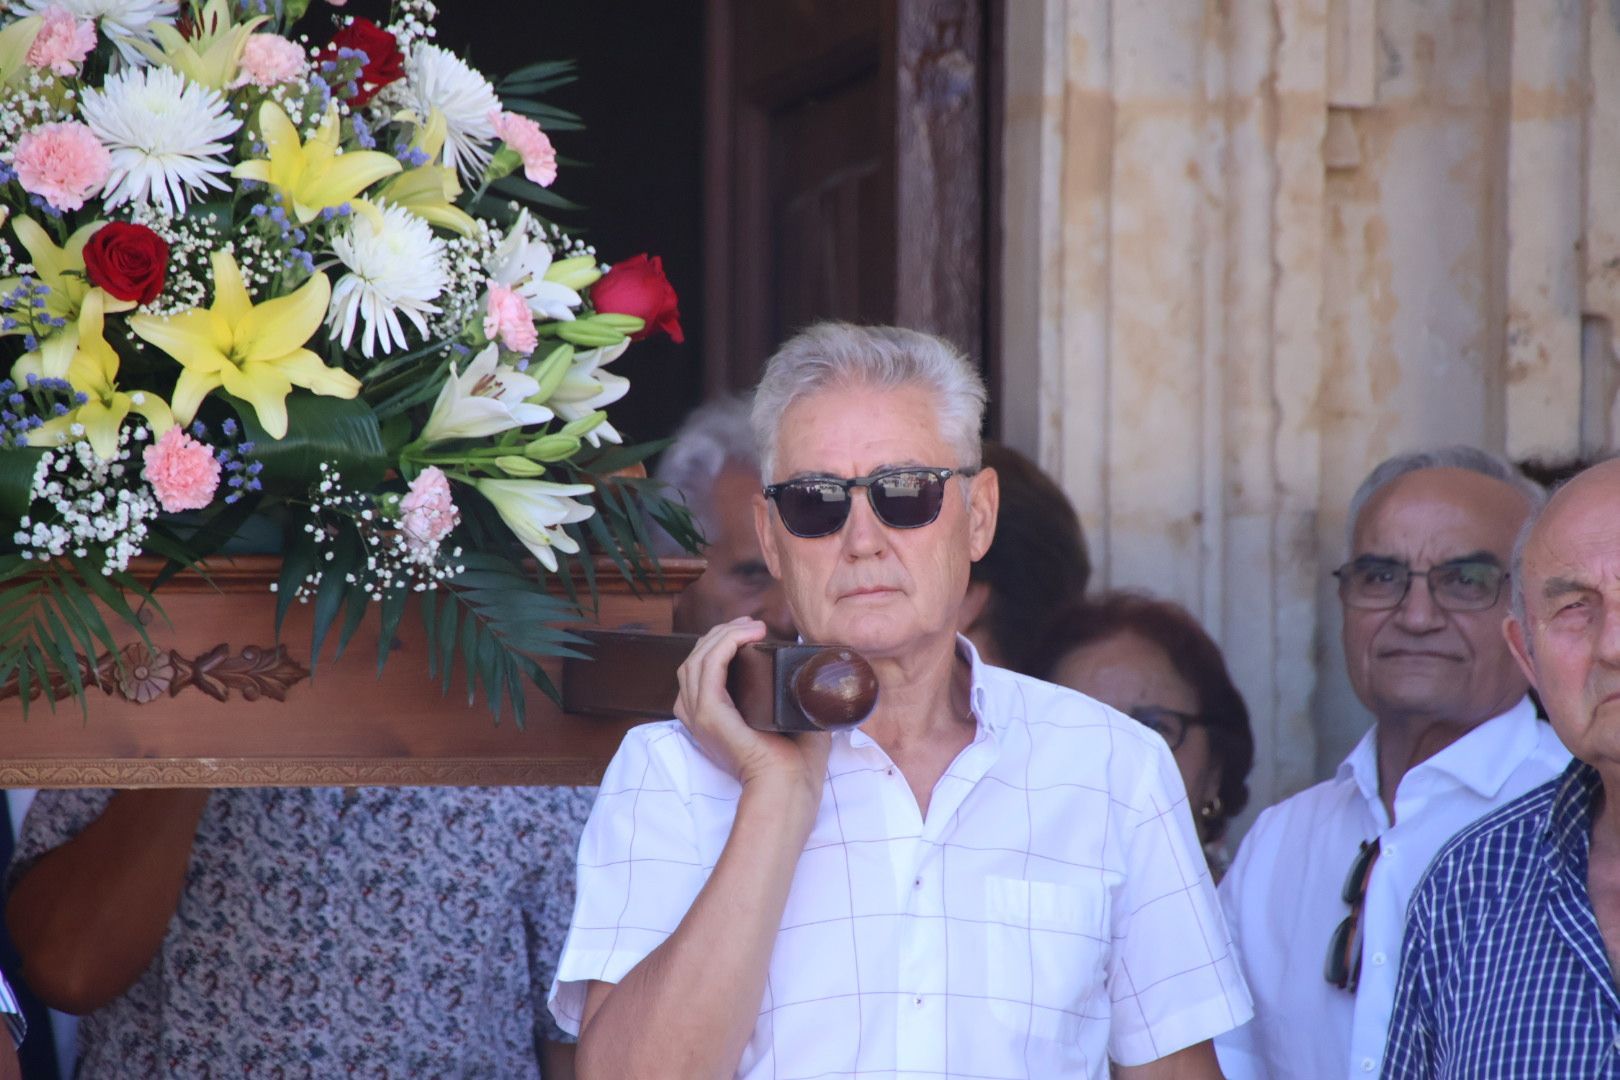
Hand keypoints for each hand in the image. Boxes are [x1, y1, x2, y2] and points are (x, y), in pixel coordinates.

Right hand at [673, 617, 830, 799]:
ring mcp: (700, 715)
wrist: (793, 787)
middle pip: (696, 658)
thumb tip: (809, 663)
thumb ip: (791, 692)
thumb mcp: (789, 716)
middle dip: (722, 633)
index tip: (752, 630)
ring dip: (724, 634)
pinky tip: (749, 634)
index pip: (702, 669)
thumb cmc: (796, 760)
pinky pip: (708, 666)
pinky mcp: (709, 715)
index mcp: (713, 716)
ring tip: (752, 627)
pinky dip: (725, 643)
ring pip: (698, 658)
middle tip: (753, 625)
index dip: (721, 642)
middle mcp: (699, 715)